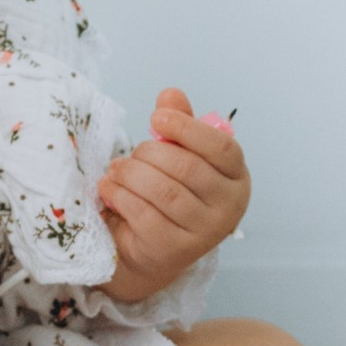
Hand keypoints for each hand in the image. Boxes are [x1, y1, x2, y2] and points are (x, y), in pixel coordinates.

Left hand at [97, 89, 250, 304]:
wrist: (154, 251)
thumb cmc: (171, 194)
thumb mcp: (180, 155)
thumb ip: (179, 124)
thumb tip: (170, 95)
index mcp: (236, 179)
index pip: (222, 148)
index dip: (188, 128)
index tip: (156, 118)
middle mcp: (227, 208)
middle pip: (187, 167)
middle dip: (150, 153)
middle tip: (132, 154)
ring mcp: (203, 233)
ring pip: (163, 190)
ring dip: (131, 173)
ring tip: (117, 169)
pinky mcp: (173, 250)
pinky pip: (143, 213)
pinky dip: (120, 195)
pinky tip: (110, 188)